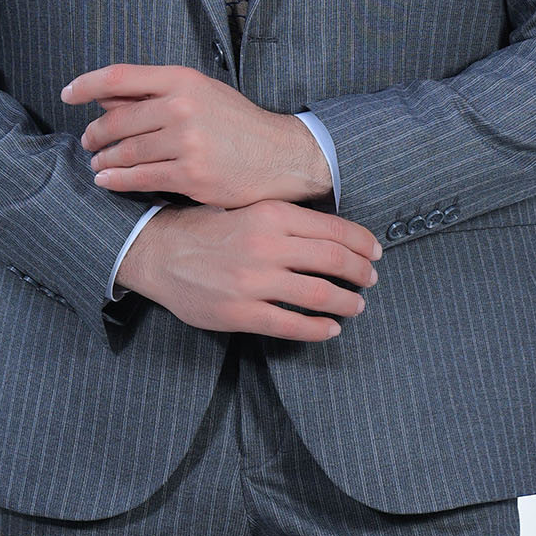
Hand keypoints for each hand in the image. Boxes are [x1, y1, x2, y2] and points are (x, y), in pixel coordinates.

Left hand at [61, 63, 332, 207]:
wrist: (279, 155)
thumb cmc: (236, 122)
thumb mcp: (201, 93)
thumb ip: (155, 93)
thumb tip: (105, 96)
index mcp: (183, 79)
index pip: (120, 76)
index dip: (87, 84)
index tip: (68, 93)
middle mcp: (183, 107)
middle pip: (117, 120)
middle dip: (95, 134)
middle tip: (88, 141)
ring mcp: (186, 142)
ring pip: (126, 152)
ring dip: (104, 160)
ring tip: (97, 164)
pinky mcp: (190, 175)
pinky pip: (140, 178)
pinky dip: (117, 181)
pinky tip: (107, 181)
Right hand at [117, 200, 381, 342]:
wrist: (159, 251)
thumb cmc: (206, 228)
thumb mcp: (247, 206)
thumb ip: (285, 218)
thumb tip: (332, 231)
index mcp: (272, 214)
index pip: (333, 229)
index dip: (362, 243)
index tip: (375, 251)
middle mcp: (267, 244)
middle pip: (334, 260)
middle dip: (361, 272)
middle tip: (371, 279)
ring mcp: (254, 281)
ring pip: (318, 295)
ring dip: (346, 302)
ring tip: (355, 305)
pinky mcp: (241, 312)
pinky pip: (291, 324)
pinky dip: (318, 329)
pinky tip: (330, 329)